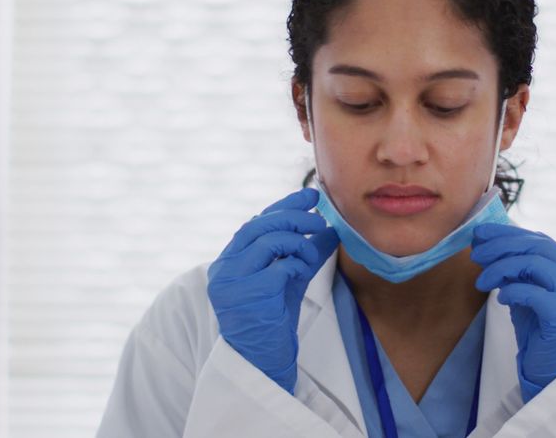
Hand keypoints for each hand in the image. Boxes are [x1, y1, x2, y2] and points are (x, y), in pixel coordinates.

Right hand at [207, 188, 339, 393]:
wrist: (262, 359)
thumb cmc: (273, 319)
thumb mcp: (290, 278)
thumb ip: (304, 252)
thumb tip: (330, 228)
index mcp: (230, 260)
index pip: (256, 222)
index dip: (284, 205)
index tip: (310, 195)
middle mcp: (225, 268)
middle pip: (260, 225)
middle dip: (294, 217)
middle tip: (319, 218)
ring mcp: (234, 281)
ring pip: (270, 241)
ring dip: (298, 244)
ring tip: (309, 256)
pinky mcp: (250, 295)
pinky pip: (280, 267)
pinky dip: (296, 265)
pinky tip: (300, 274)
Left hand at [470, 223, 555, 402]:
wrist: (553, 371)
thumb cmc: (540, 329)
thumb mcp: (528, 290)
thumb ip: (517, 267)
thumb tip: (487, 240)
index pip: (541, 240)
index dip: (508, 234)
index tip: (481, 234)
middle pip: (537, 247)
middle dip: (500, 246)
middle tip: (476, 253)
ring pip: (533, 264)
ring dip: (500, 268)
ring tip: (482, 280)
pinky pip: (531, 292)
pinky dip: (512, 291)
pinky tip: (501, 298)